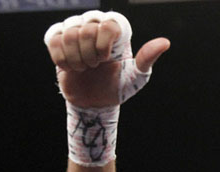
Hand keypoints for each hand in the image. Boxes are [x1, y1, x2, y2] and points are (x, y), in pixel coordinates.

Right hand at [44, 11, 169, 107]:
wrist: (94, 101)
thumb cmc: (117, 87)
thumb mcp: (135, 77)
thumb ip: (147, 59)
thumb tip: (165, 42)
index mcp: (116, 30)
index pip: (109, 22)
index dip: (105, 42)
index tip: (107, 58)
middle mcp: (95, 24)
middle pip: (86, 28)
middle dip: (90, 54)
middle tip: (95, 66)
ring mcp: (75, 30)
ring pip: (69, 34)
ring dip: (77, 58)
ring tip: (84, 68)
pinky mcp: (57, 39)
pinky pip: (53, 40)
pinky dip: (62, 58)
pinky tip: (70, 67)